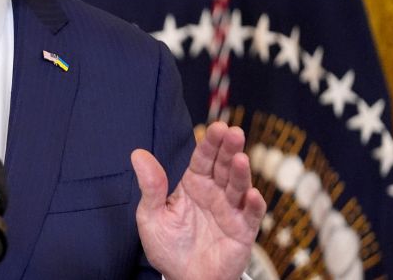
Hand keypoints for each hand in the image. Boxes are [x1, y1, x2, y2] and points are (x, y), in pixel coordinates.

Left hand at [131, 121, 265, 279]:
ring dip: (241, 173)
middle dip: (229, 149)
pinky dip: (254, 205)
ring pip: (238, 186)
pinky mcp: (243, 231)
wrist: (184, 279)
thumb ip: (150, 186)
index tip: (217, 127)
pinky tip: (252, 195)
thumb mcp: (151, 216)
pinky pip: (251, 216)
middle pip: (224, 166)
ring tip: (240, 159)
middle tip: (234, 133)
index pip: (203, 158)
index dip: (211, 143)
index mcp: (193, 184)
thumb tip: (137, 154)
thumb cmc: (168, 246)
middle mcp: (215, 193)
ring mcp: (230, 210)